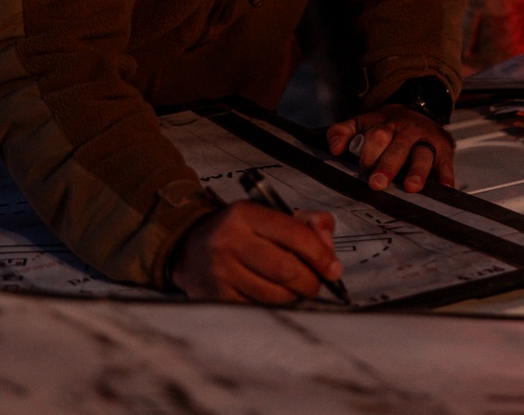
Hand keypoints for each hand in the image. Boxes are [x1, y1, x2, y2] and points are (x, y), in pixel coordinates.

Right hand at [167, 201, 341, 302]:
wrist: (189, 248)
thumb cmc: (239, 231)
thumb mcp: (266, 214)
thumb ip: (305, 221)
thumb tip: (328, 243)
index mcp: (245, 213)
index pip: (293, 234)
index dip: (320, 254)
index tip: (335, 269)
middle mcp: (230, 241)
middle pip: (286, 269)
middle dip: (310, 280)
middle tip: (317, 283)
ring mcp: (221, 272)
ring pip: (274, 295)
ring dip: (294, 297)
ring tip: (297, 290)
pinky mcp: (217, 298)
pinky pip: (258, 309)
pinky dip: (275, 308)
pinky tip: (277, 299)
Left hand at [327, 105, 454, 192]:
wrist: (420, 107)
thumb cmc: (387, 124)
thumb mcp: (362, 121)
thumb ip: (343, 131)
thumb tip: (334, 149)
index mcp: (384, 124)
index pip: (375, 135)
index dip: (369, 151)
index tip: (363, 167)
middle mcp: (405, 131)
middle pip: (397, 146)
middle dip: (387, 165)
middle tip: (377, 183)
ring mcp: (426, 140)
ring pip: (422, 154)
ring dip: (416, 171)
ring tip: (410, 187)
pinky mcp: (443, 150)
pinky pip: (446, 162)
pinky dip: (446, 175)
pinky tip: (444, 187)